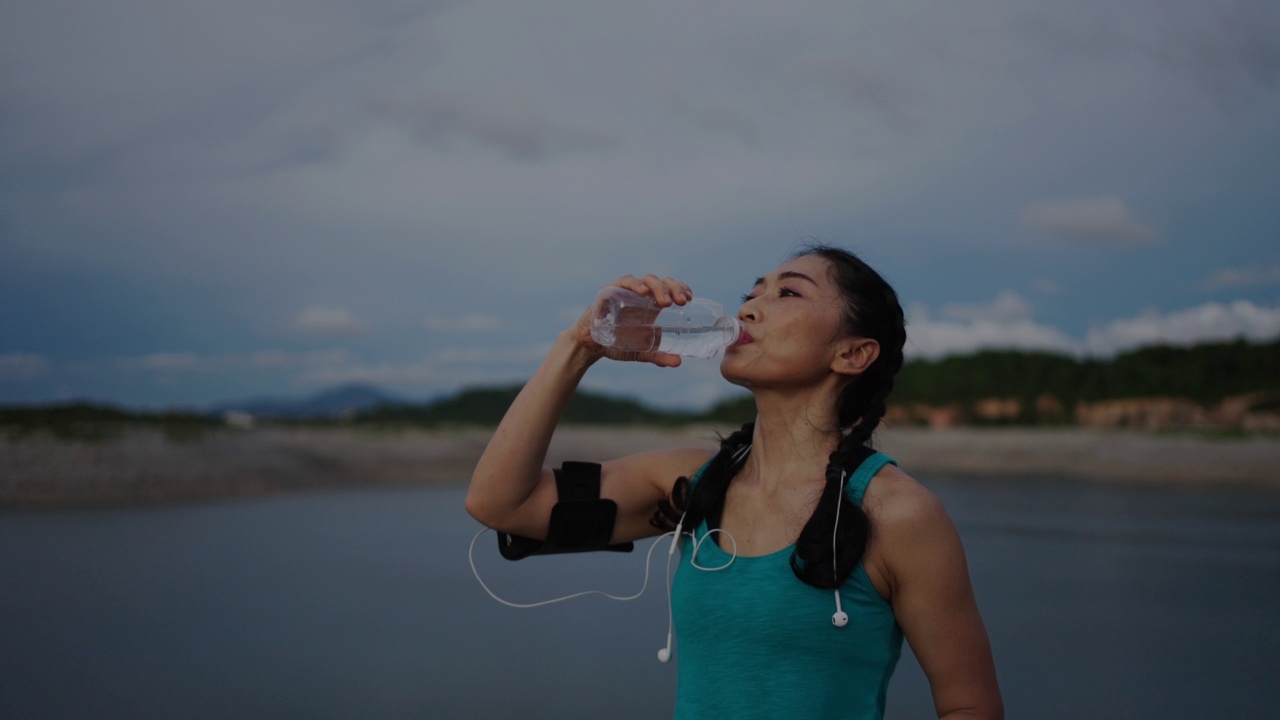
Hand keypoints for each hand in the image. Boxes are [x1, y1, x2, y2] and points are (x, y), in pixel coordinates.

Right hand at [570, 274, 694, 367]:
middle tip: (681, 302)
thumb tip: (678, 362)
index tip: (689, 298)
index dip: (680, 289)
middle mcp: (639, 294)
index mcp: (649, 304)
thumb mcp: (641, 351)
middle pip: (660, 283)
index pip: (669, 289)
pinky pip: (623, 282)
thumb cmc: (616, 344)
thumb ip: (658, 356)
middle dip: (673, 289)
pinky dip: (634, 285)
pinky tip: (643, 292)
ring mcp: (624, 291)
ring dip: (658, 288)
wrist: (590, 346)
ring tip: (666, 302)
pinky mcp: (609, 292)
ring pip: (646, 280)